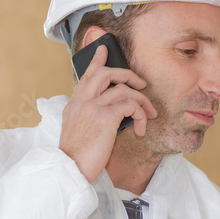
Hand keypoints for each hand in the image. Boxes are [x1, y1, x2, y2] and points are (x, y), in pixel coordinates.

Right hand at [60, 44, 156, 181]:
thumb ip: (90, 116)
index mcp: (74, 105)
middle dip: (128, 74)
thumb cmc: (78, 156)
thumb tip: (113, 111)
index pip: (86, 76)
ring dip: (142, 101)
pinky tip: (140, 129)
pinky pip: (130, 105)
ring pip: (124, 89)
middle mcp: (81, 102)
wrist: (70, 170)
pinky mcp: (104, 117)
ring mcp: (92, 107)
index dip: (96, 59)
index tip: (104, 47)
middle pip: (105, 73)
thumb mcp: (79, 131)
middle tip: (142, 84)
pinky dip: (141, 115)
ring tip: (149, 115)